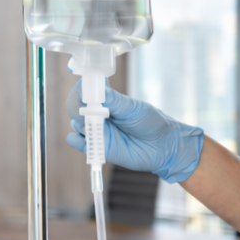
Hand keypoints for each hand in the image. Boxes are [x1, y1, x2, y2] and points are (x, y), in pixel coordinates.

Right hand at [65, 81, 203, 183]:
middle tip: (88, 109)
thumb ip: (113, 100)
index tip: (84, 90)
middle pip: (78, 109)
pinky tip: (81, 137)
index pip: (87, 93)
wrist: (163, 146)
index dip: (83, 91)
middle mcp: (100, 116)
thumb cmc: (151, 122)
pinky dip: (76, 140)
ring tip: (90, 125)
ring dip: (79, 124)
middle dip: (79, 108)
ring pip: (77, 125)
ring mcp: (99, 132)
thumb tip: (96, 90)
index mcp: (108, 102)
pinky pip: (80, 144)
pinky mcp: (99, 148)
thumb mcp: (133, 108)